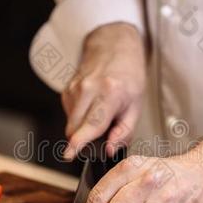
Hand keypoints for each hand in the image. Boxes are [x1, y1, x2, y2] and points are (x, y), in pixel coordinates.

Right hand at [62, 22, 145, 159]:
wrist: (115, 49)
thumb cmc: (129, 78)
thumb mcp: (136, 107)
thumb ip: (124, 132)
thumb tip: (110, 150)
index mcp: (110, 93)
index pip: (92, 123)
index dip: (79, 142)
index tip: (69, 154)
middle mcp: (88, 89)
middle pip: (75, 129)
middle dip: (86, 139)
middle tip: (105, 132)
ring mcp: (74, 88)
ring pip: (71, 124)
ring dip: (83, 128)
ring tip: (101, 113)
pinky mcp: (66, 90)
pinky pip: (69, 115)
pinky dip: (80, 117)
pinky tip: (92, 106)